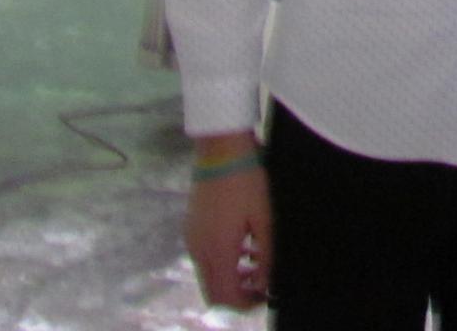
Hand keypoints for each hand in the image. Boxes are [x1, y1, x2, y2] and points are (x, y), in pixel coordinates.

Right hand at [184, 137, 272, 308]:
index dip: (245, 304)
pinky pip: (205, 257)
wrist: (221, 151)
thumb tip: (263, 283)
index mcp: (218, 251)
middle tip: (260, 283)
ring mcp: (192, 239)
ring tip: (256, 262)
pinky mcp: (192, 228)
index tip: (263, 297)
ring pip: (208, 275)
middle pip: (213, 292)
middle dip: (237, 294)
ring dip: (230, 277)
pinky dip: (222, 261)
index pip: (225, 297)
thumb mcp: (264, 218)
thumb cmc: (247, 182)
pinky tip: (243, 245)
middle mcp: (199, 250)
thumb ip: (264, 255)